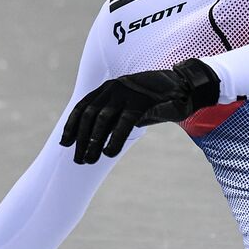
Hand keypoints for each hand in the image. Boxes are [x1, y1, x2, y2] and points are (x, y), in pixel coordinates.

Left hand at [60, 59, 219, 163]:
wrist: (184, 90)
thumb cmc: (154, 101)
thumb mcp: (129, 108)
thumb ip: (113, 118)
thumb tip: (93, 139)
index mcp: (108, 87)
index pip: (83, 106)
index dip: (72, 125)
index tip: (64, 143)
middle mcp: (114, 88)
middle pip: (89, 115)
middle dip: (81, 139)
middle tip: (78, 160)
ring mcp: (127, 93)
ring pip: (102, 119)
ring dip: (93, 142)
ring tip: (89, 160)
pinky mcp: (141, 102)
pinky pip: (123, 123)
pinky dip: (114, 139)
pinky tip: (108, 153)